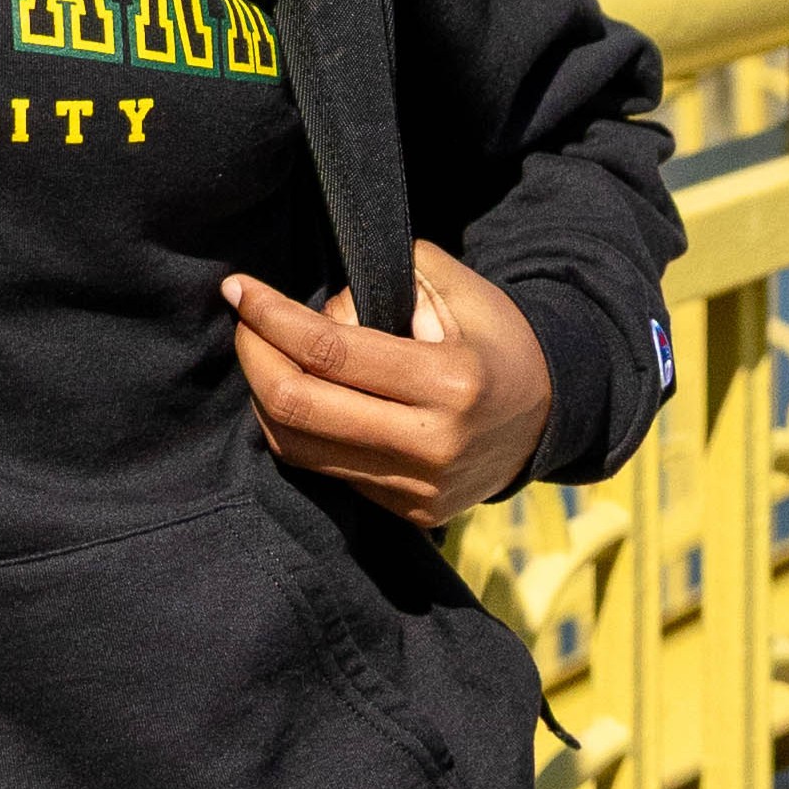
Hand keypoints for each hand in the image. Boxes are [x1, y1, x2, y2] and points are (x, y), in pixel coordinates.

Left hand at [222, 244, 552, 528]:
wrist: (551, 417)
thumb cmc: (497, 338)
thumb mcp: (459, 288)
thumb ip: (391, 275)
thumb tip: (320, 310)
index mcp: (449, 383)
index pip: (330, 351)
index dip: (271, 317)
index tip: (238, 288)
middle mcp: (431, 446)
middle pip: (300, 407)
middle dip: (252, 357)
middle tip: (241, 320)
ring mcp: (418, 489)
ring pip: (300, 447)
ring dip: (263, 395)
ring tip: (262, 352)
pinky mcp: (408, 513)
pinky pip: (325, 470)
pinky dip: (295, 428)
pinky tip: (293, 392)